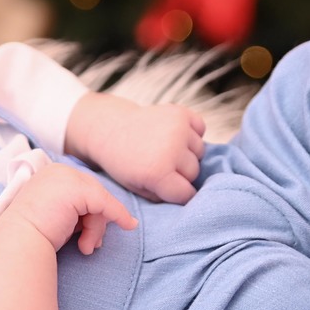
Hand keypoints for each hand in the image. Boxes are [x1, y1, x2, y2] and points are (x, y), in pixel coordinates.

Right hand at [0, 163, 137, 255]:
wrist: (17, 242)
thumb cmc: (32, 236)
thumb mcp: (57, 216)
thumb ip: (75, 210)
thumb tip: (104, 216)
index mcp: (49, 175)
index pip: (82, 191)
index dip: (91, 213)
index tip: (92, 237)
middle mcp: (58, 171)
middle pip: (92, 194)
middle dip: (96, 222)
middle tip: (91, 245)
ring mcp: (67, 178)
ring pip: (99, 201)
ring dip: (96, 228)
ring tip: (86, 247)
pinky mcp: (78, 190)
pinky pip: (106, 204)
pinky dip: (118, 216)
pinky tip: (128, 226)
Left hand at [65, 92, 205, 203]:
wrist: (109, 129)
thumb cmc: (122, 162)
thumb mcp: (137, 188)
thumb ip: (163, 196)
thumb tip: (191, 196)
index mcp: (157, 172)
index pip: (186, 194)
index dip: (178, 194)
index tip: (169, 189)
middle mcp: (171, 149)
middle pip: (194, 172)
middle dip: (181, 174)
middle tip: (162, 166)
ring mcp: (178, 128)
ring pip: (199, 151)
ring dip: (187, 153)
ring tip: (166, 150)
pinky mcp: (180, 113)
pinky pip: (200, 128)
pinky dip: (192, 133)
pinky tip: (175, 136)